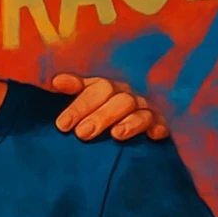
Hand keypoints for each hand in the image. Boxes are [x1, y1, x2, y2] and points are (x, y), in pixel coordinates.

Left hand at [51, 73, 169, 140]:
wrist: (116, 127)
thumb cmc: (91, 115)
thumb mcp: (80, 102)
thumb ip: (72, 90)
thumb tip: (57, 81)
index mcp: (105, 89)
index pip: (95, 89)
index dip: (79, 106)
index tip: (62, 125)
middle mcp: (125, 96)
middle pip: (118, 100)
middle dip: (100, 116)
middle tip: (82, 134)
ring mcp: (144, 110)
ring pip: (140, 112)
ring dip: (129, 123)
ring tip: (116, 135)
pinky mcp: (158, 125)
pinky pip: (161, 124)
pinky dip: (157, 128)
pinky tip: (153, 135)